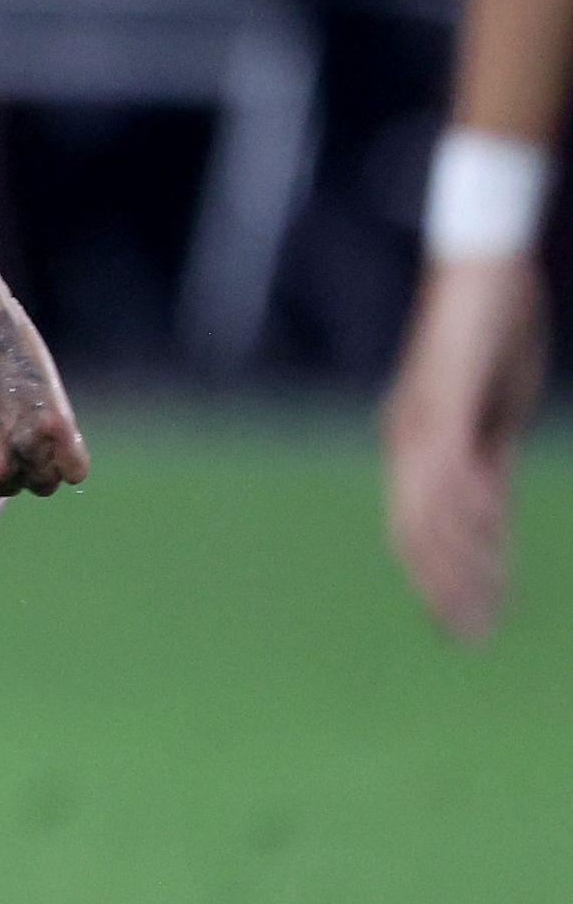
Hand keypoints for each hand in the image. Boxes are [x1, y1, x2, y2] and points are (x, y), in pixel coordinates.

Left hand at [0, 274, 88, 529]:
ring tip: (28, 421)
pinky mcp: (53, 419)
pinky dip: (71, 456)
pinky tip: (58, 428)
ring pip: (45, 483)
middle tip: (7, 425)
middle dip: (14, 466)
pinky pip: (75, 468)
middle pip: (14, 491)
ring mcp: (18, 442)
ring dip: (43, 461)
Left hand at [380, 250, 540, 641]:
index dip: (439, 578)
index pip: (420, 527)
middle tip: (468, 637)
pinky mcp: (443, 401)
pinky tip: (492, 542)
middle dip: (441, 588)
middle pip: (414, 533)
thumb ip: (486, 460)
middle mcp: (408, 436)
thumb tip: (488, 512)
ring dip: (458, 563)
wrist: (485, 266)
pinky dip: (469, 511)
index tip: (462, 622)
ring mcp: (421, 420)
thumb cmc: (493, 330)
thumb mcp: (495, 411)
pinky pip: (452, 469)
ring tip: (484, 606)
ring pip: (430, 512)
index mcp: (417, 441)